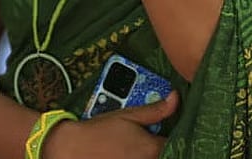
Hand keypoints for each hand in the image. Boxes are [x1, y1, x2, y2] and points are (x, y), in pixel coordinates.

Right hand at [45, 91, 178, 158]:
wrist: (72, 149)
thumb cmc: (100, 131)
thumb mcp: (129, 115)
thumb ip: (155, 110)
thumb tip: (175, 98)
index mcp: (152, 148)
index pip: (176, 145)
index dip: (179, 137)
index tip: (178, 130)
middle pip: (167, 155)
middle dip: (168, 148)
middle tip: (163, 139)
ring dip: (155, 153)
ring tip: (143, 147)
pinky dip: (140, 158)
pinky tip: (131, 152)